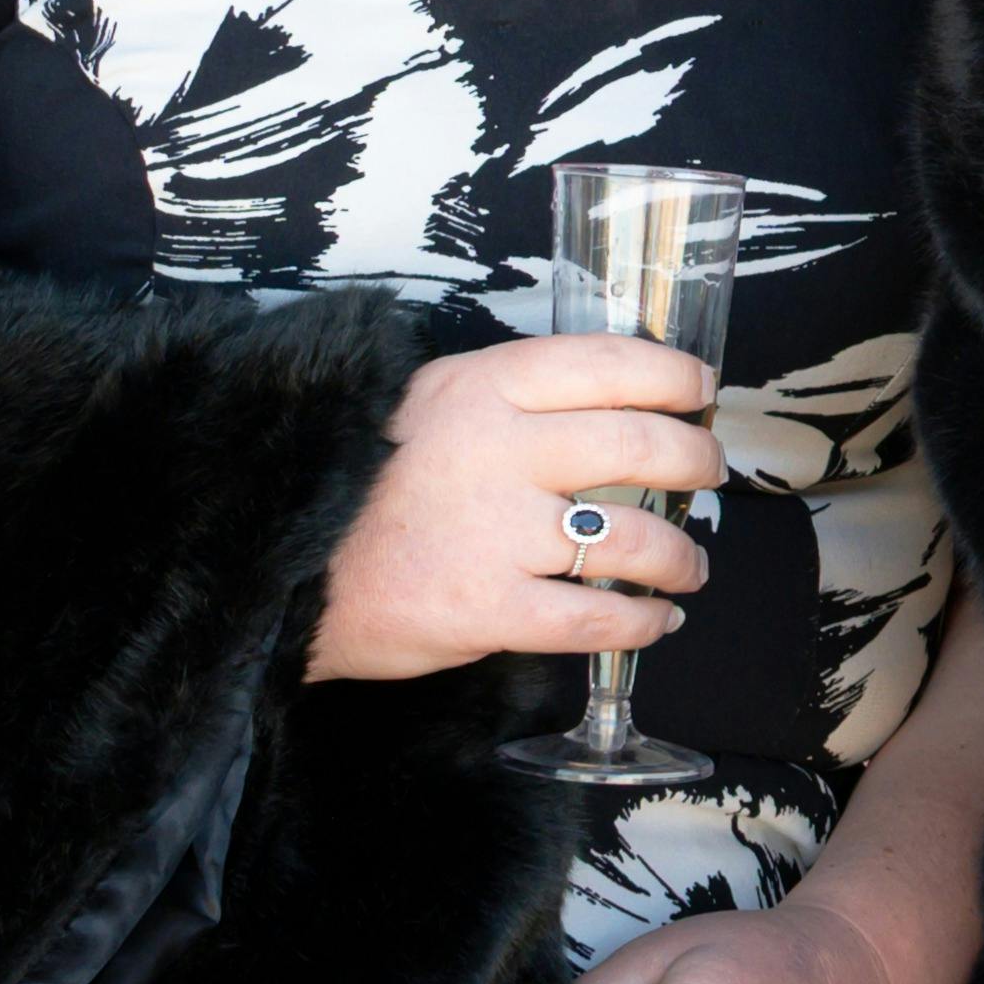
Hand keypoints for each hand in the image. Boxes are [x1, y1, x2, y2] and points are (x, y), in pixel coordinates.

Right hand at [308, 335, 726, 682]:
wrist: (275, 572)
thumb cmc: (359, 490)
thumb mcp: (422, 409)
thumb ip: (504, 404)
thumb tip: (608, 408)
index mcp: (480, 388)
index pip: (606, 362)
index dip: (671, 374)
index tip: (699, 388)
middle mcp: (495, 449)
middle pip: (640, 443)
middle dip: (695, 459)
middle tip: (708, 473)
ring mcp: (494, 531)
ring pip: (634, 536)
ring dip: (681, 556)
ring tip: (689, 568)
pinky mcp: (487, 607)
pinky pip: (597, 616)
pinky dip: (642, 621)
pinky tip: (656, 619)